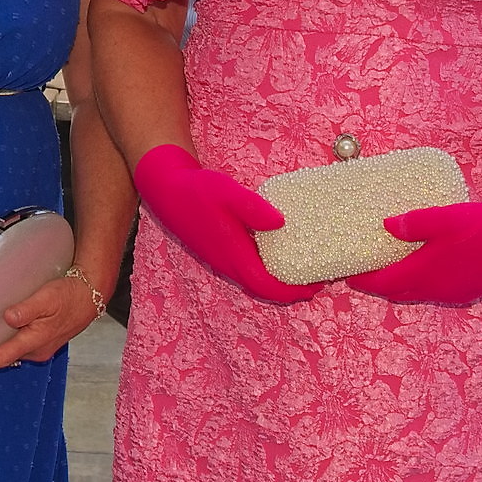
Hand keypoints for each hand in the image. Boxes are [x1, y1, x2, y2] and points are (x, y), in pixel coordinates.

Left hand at [0, 271, 102, 375]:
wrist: (90, 296)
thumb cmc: (69, 296)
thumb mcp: (47, 298)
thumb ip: (27, 309)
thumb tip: (8, 317)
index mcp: (35, 342)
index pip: (3, 356)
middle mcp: (37, 350)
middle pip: (5, 359)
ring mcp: (41, 348)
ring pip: (13, 353)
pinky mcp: (43, 341)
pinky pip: (20, 346)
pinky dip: (7, 344)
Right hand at [133, 144, 314, 303]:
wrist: (165, 190)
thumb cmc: (196, 190)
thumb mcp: (227, 192)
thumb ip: (253, 207)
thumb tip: (282, 222)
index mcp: (233, 255)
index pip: (267, 286)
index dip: (293, 291)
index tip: (316, 285)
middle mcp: (227, 264)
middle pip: (263, 289)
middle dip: (290, 290)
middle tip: (316, 279)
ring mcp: (221, 260)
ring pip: (254, 280)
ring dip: (277, 281)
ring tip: (300, 267)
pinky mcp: (218, 252)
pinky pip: (246, 270)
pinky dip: (265, 269)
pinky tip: (274, 252)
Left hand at [348, 193, 481, 305]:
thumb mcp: (446, 217)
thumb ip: (414, 222)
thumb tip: (386, 225)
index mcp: (425, 273)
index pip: (384, 282)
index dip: (363, 279)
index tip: (346, 273)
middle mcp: (435, 289)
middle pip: (396, 292)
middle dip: (376, 284)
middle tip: (362, 270)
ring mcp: (451, 293)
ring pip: (414, 294)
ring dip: (397, 285)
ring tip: (386, 268)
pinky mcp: (465, 291)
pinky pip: (431, 292)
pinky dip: (417, 284)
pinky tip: (419, 267)